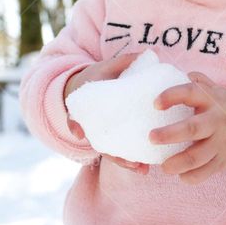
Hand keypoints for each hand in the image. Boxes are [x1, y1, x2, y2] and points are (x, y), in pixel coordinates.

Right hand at [64, 53, 149, 174]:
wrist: (84, 90)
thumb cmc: (96, 78)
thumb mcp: (106, 67)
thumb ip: (124, 61)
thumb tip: (148, 54)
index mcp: (87, 106)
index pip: (79, 117)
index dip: (77, 125)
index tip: (81, 133)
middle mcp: (92, 125)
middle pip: (101, 144)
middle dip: (116, 156)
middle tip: (133, 163)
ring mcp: (102, 133)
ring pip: (112, 152)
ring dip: (126, 163)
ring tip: (142, 170)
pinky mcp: (113, 137)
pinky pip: (120, 152)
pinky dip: (131, 161)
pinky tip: (145, 168)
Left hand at [149, 71, 225, 184]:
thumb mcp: (217, 91)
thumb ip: (199, 83)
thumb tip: (175, 72)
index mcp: (212, 99)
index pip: (190, 92)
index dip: (171, 96)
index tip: (154, 104)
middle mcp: (217, 120)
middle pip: (192, 129)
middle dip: (169, 135)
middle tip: (151, 138)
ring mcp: (220, 143)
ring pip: (197, 156)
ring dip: (177, 163)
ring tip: (163, 166)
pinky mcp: (222, 161)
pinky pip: (204, 173)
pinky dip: (190, 176)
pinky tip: (180, 174)